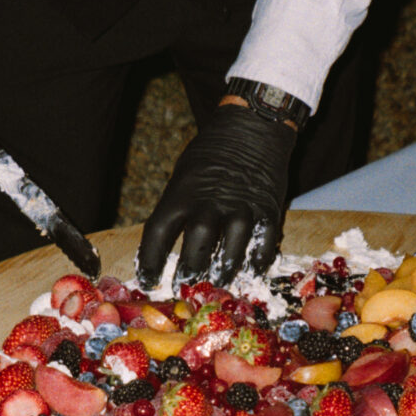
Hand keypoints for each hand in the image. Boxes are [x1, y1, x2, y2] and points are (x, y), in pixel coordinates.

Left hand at [137, 100, 297, 288]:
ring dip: (224, 270)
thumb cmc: (211, 154)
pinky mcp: (268, 209)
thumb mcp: (184, 175)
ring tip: (218, 283)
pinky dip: (257, 261)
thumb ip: (177, 208)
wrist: (252, 129)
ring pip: (233, 246)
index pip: (158, 232)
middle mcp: (211, 201)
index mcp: (182, 192)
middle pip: (198, 242)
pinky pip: (264, 242)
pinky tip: (250, 272)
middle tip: (186, 286)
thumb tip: (163, 247)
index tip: (148, 280)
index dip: (150, 261)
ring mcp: (242, 206)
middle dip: (190, 269)